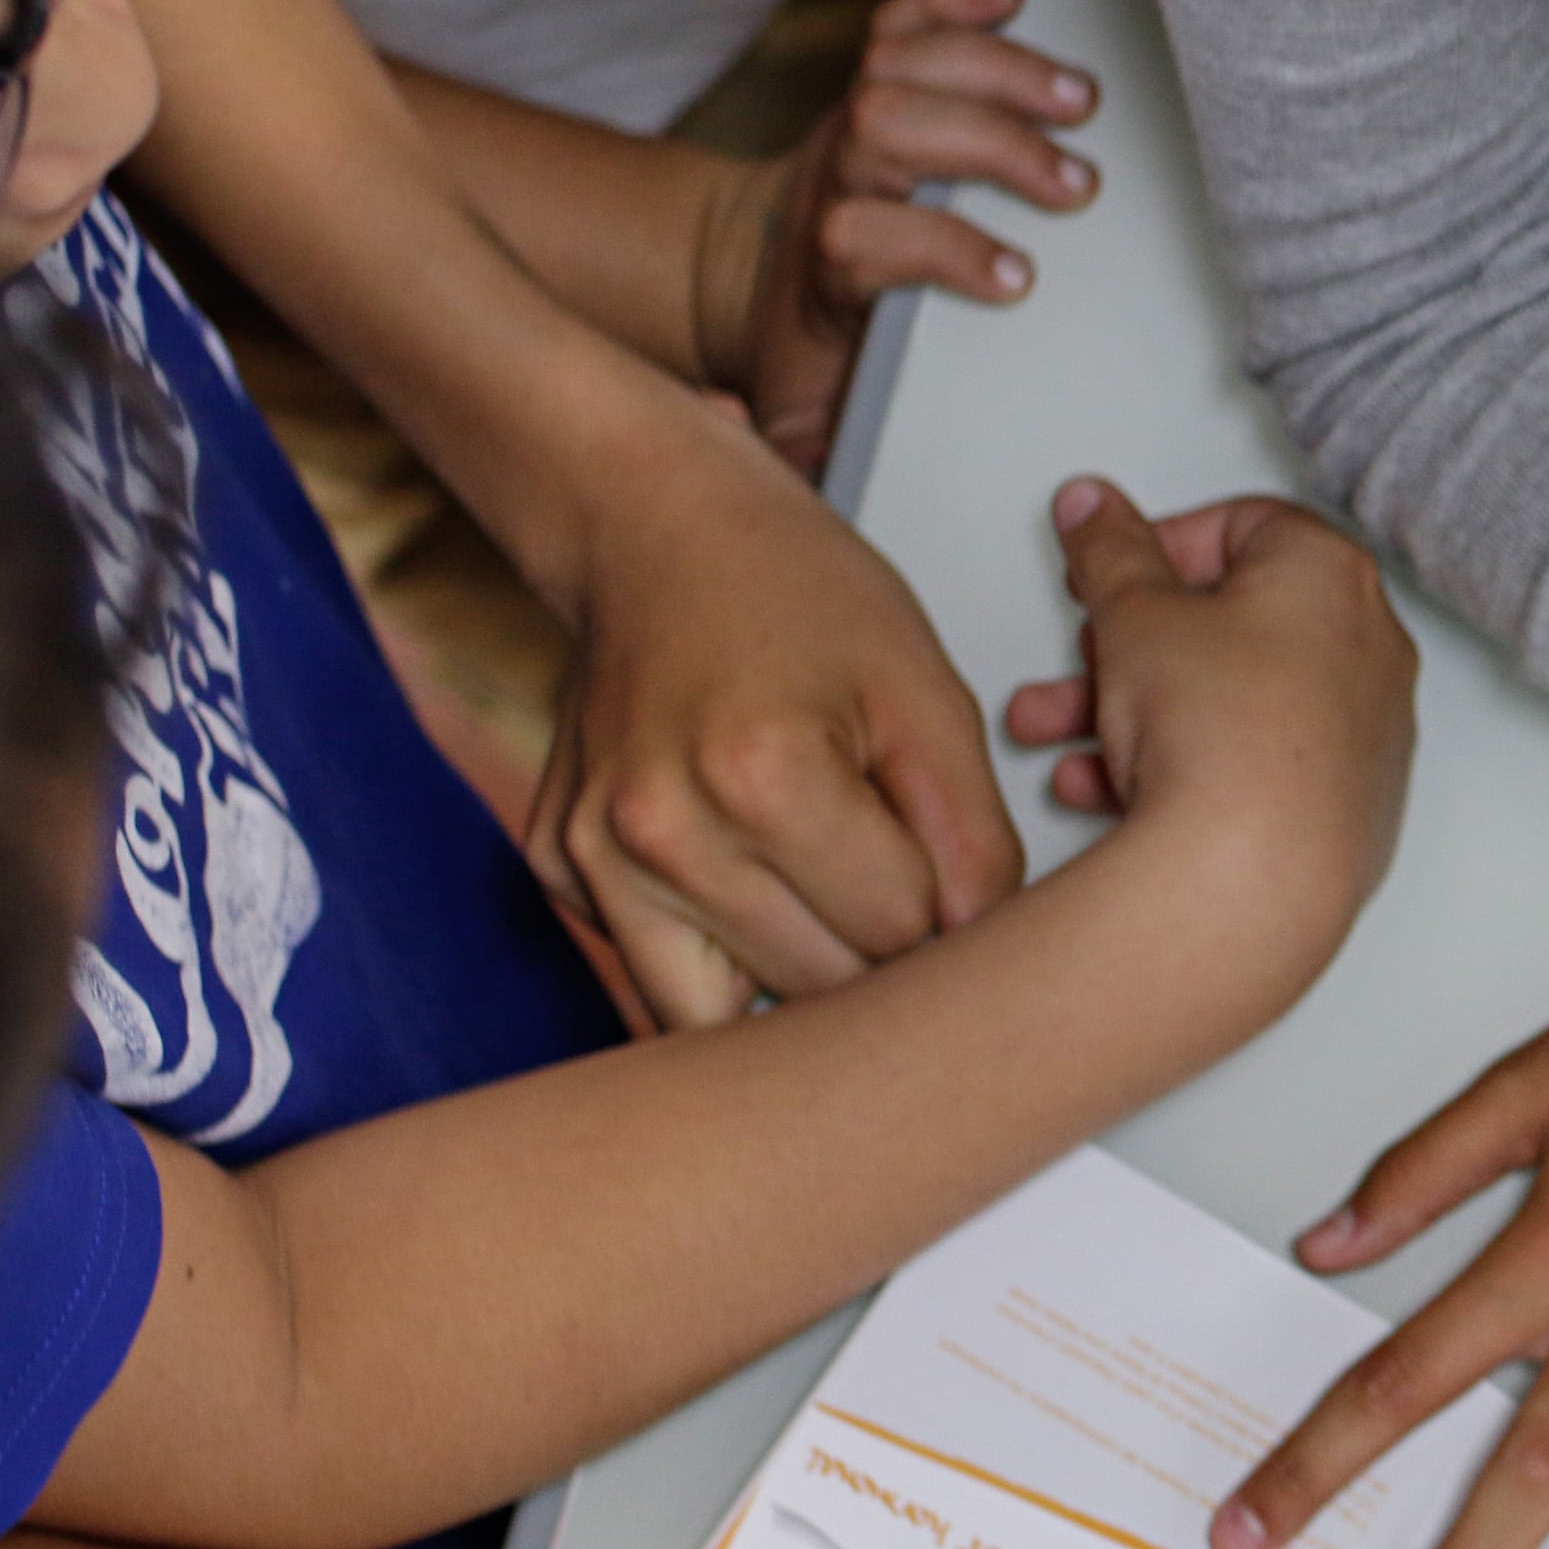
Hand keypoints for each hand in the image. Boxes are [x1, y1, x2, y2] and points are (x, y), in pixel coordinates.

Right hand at [531, 408, 1021, 1027]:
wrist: (658, 530)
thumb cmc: (795, 593)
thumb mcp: (927, 693)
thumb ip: (972, 838)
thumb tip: (990, 954)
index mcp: (763, 778)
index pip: (905, 936)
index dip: (952, 909)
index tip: (952, 866)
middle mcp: (658, 832)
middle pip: (824, 989)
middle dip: (881, 950)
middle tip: (894, 871)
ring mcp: (592, 858)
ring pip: (735, 1017)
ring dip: (801, 973)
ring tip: (825, 884)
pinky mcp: (559, 871)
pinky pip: (664, 979)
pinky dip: (721, 954)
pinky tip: (748, 872)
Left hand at [707, 0, 1103, 477]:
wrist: (755, 276)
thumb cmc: (811, 357)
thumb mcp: (803, 431)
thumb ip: (821, 472)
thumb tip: (834, 532)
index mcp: (824, 272)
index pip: (863, 239)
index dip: (936, 251)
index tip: (1015, 279)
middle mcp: (834, 182)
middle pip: (890, 131)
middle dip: (986, 148)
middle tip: (1074, 184)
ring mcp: (852, 122)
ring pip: (905, 66)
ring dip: (995, 70)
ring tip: (1077, 100)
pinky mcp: (876, 82)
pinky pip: (907, 19)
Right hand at [999, 477, 1416, 961]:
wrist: (1252, 878)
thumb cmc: (1218, 734)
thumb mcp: (1133, 614)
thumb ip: (1109, 549)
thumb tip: (1098, 509)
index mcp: (1332, 576)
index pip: (1243, 524)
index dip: (1161, 543)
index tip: (1108, 571)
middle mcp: (1368, 649)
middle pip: (1231, 621)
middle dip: (1131, 640)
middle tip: (1084, 655)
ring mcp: (1364, 735)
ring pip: (1229, 699)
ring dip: (1133, 709)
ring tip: (1056, 734)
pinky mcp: (1347, 808)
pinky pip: (1253, 765)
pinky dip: (1183, 766)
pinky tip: (1107, 789)